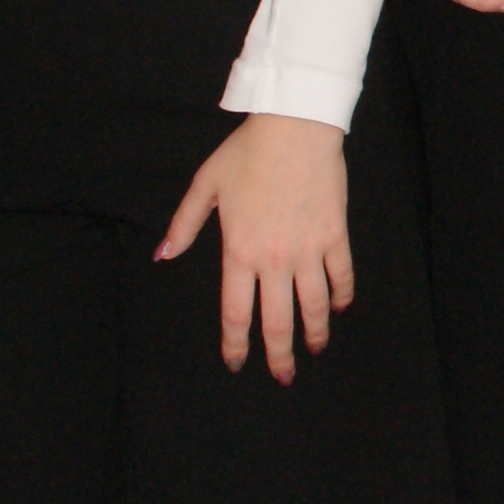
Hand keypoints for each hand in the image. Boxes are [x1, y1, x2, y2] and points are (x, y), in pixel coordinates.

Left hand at [161, 113, 352, 381]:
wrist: (295, 128)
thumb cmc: (247, 154)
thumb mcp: (206, 185)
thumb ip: (184, 224)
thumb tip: (162, 255)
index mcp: (239, 252)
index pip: (236, 312)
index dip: (235, 344)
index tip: (237, 363)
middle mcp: (274, 260)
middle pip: (277, 321)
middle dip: (279, 355)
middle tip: (283, 375)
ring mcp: (308, 250)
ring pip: (313, 306)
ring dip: (314, 333)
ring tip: (314, 348)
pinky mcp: (334, 236)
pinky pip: (341, 276)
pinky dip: (341, 296)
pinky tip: (338, 307)